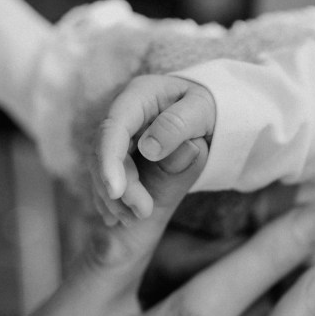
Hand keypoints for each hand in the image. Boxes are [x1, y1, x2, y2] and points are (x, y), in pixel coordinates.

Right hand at [94, 74, 215, 222]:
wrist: (211, 112)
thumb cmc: (209, 107)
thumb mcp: (202, 111)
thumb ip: (177, 125)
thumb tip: (149, 148)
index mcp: (139, 96)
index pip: (114, 127)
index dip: (109, 160)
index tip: (117, 192)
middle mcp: (123, 114)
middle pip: (105, 152)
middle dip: (119, 186)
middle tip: (143, 213)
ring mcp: (120, 135)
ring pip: (103, 168)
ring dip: (114, 198)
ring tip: (135, 219)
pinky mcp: (121, 153)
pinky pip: (110, 177)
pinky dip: (114, 200)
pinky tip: (124, 217)